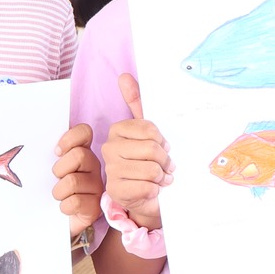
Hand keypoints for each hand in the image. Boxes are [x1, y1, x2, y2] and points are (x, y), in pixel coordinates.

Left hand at [52, 124, 100, 237]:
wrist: (51, 221)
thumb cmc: (48, 189)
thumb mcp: (45, 168)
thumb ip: (45, 153)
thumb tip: (17, 143)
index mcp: (82, 152)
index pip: (84, 132)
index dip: (70, 138)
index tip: (56, 151)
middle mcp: (93, 166)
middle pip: (79, 155)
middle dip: (60, 168)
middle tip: (56, 178)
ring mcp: (96, 186)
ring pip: (74, 180)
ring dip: (58, 191)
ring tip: (58, 196)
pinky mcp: (94, 207)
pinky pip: (76, 202)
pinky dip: (64, 206)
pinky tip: (64, 208)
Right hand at [103, 75, 171, 230]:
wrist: (146, 197)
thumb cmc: (148, 162)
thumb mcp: (147, 133)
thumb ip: (137, 103)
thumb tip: (124, 76)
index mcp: (117, 131)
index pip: (150, 130)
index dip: (163, 142)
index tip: (162, 148)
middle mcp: (109, 148)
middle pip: (152, 150)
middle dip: (165, 161)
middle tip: (164, 167)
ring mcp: (111, 170)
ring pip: (151, 169)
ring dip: (161, 177)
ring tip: (159, 178)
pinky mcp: (116, 191)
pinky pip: (147, 187)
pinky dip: (155, 190)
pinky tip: (151, 190)